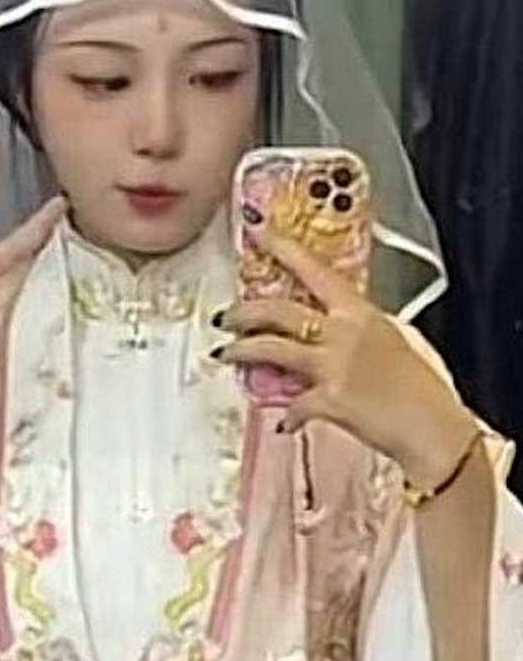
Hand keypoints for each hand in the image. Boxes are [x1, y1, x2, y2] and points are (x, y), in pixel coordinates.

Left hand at [214, 227, 475, 486]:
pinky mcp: (328, 400)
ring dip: (242, 351)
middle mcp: (342, 333)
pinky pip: (294, 405)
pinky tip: (286, 422)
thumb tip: (344, 326)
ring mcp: (333, 365)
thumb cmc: (425, 387)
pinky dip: (288, 415)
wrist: (434, 428)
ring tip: (225, 354)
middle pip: (279, 310)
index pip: (314, 270)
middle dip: (244, 311)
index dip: (282, 249)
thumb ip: (365, 328)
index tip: (258, 232)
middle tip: (226, 316)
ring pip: (271, 348)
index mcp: (361, 312)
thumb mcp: (401, 339)